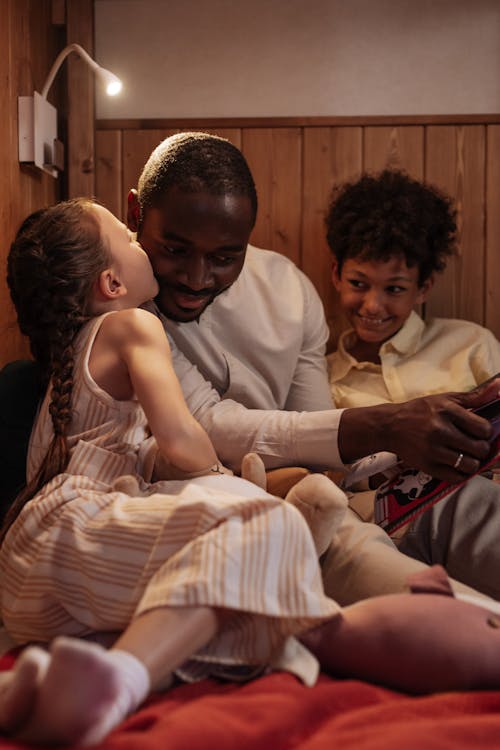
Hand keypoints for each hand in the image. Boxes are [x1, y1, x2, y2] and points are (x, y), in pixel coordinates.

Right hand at [383, 383, 498, 481]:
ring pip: (470, 465)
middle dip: (481, 448)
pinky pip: (455, 477)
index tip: (478, 432)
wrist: (389, 426)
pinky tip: (456, 465)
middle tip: (473, 444)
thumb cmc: (420, 411)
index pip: (483, 428)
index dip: (485, 432)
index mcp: (446, 411)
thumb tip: (499, 385)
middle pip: (479, 448)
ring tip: (466, 455)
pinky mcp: (426, 466)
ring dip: (472, 462)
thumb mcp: (445, 399)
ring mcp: (432, 450)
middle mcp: (440, 431)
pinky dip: (460, 473)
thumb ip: (475, 396)